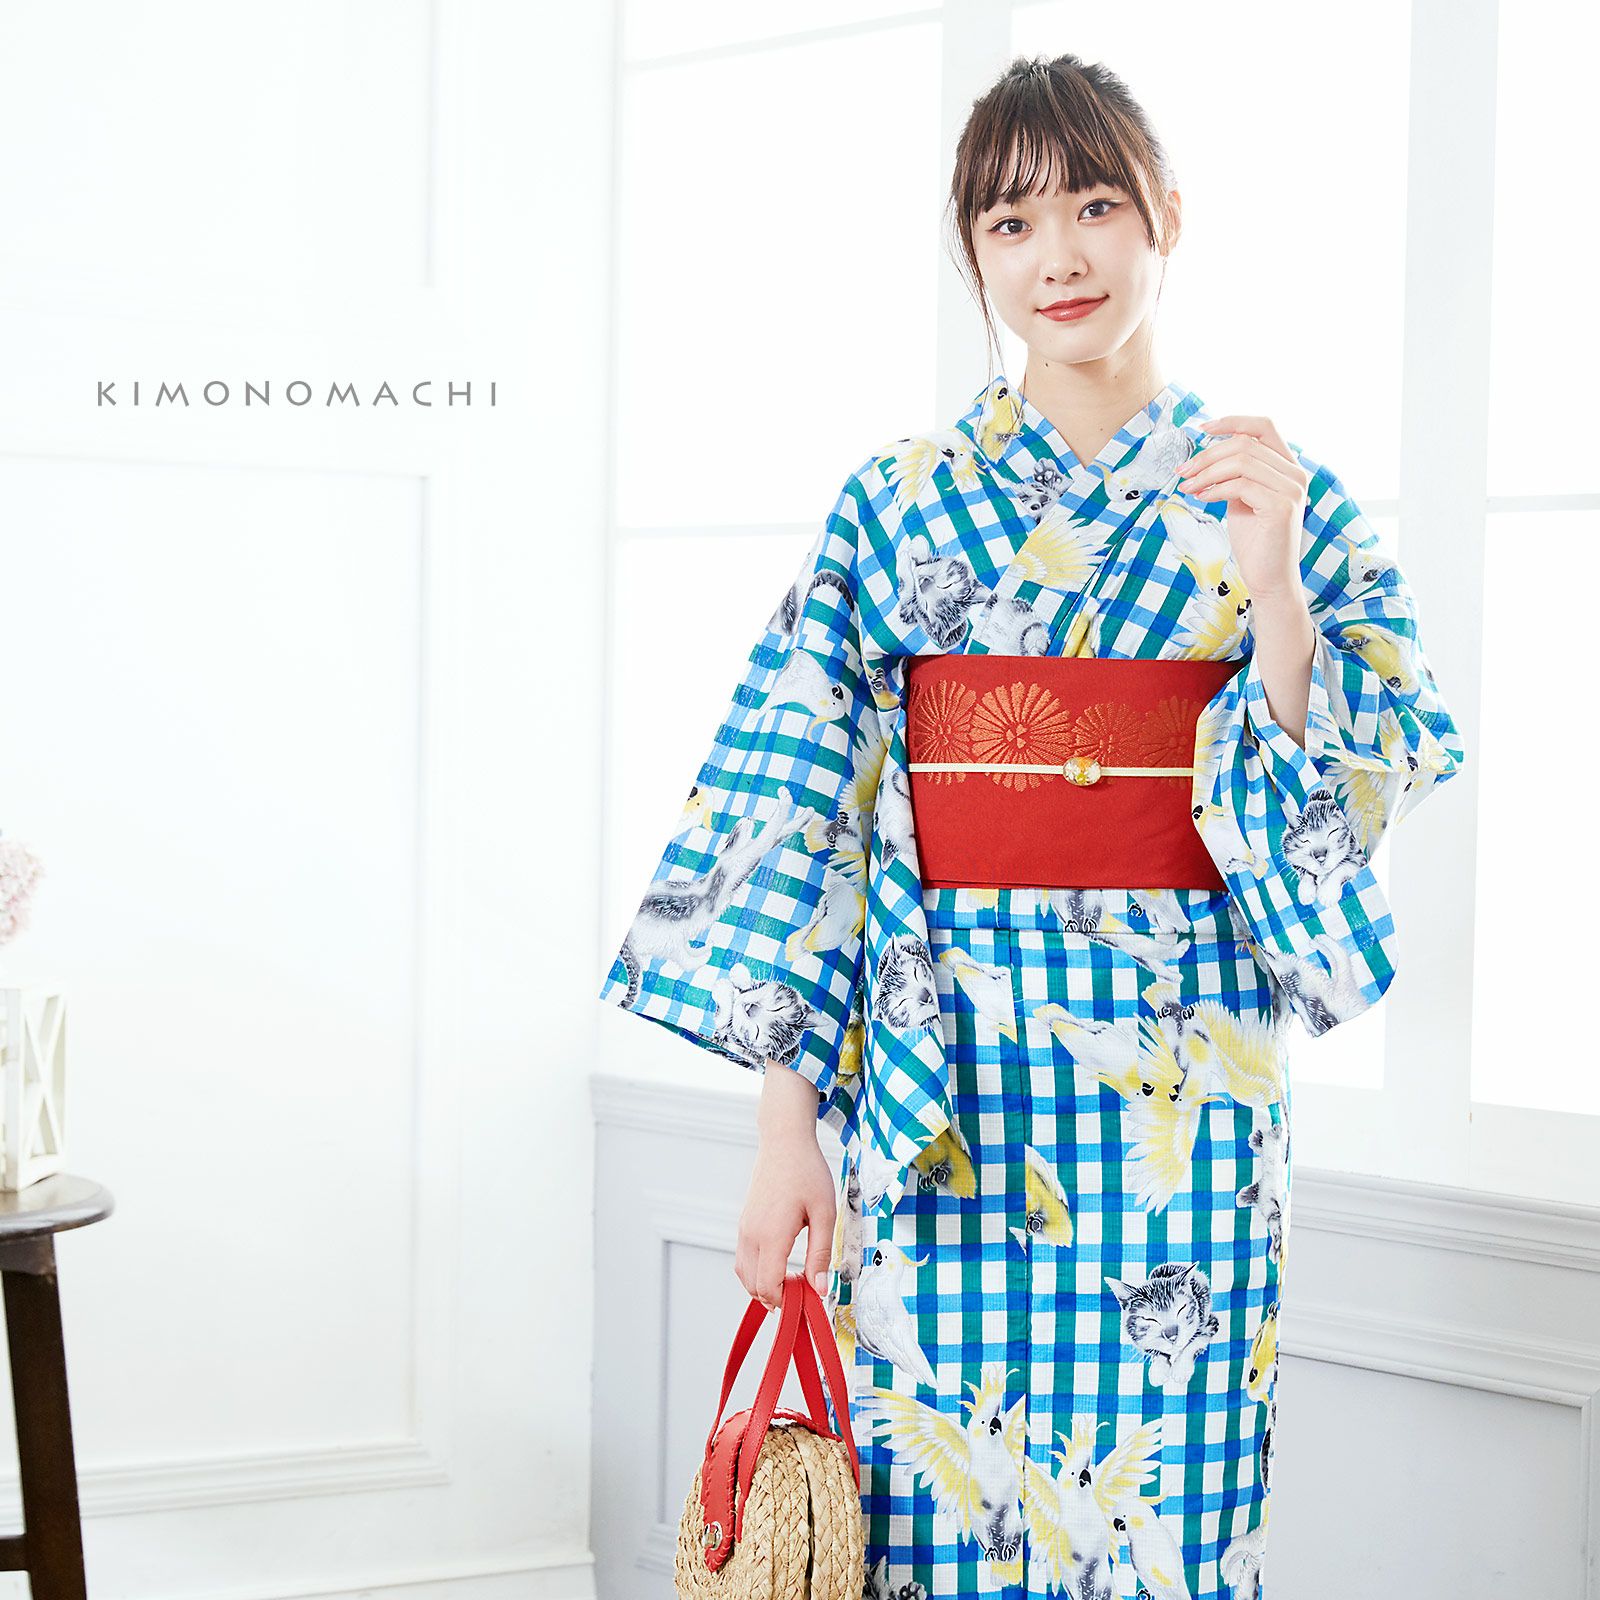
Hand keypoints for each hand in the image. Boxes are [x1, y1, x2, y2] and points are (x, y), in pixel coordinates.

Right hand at [734, 1124, 835, 1312]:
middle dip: (776, 1297)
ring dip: (764, 1286)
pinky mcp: (744, 1223)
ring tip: (793, 1279)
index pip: (768, 1287)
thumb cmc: (807, 1173)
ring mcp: (744, 1229)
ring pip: (744, 1275)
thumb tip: (819, 1289)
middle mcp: (751, 1235)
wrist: (784, 1142)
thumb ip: (820, 1254)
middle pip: (753, 1287)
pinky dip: (757, 1271)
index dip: (787, 1301)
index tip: (809, 1296)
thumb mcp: (824, 1213)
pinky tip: (780, 1264)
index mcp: (771, 1235)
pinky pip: (743, 1259)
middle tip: (804, 1289)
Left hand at [1175, 414, 1310, 600]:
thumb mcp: (1242, 498)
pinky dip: (1214, 489)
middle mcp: (1295, 474)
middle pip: (1245, 443)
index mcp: (1288, 467)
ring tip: (1188, 486)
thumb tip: (1208, 454)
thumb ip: (1235, 474)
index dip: (1232, 421)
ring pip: (1241, 461)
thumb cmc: (1254, 540)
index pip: (1264, 426)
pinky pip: (1240, 485)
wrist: (1268, 577)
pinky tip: (1202, 498)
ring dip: (1207, 472)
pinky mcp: (1281, 507)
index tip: (1202, 429)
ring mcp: (1292, 489)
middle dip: (1207, 455)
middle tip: (1183, 471)